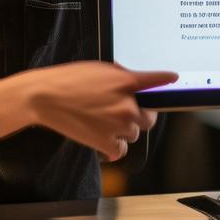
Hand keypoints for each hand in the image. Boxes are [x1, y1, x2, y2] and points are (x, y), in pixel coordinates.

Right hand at [27, 61, 176, 160]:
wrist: (45, 96)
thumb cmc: (69, 79)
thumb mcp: (99, 69)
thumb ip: (120, 76)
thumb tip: (132, 81)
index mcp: (125, 81)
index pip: (156, 80)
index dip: (166, 79)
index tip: (174, 79)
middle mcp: (126, 104)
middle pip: (149, 117)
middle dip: (139, 115)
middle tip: (124, 112)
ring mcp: (118, 125)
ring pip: (134, 134)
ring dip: (124, 131)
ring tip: (103, 122)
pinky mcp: (106, 142)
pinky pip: (121, 150)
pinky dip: (113, 147)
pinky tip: (102, 137)